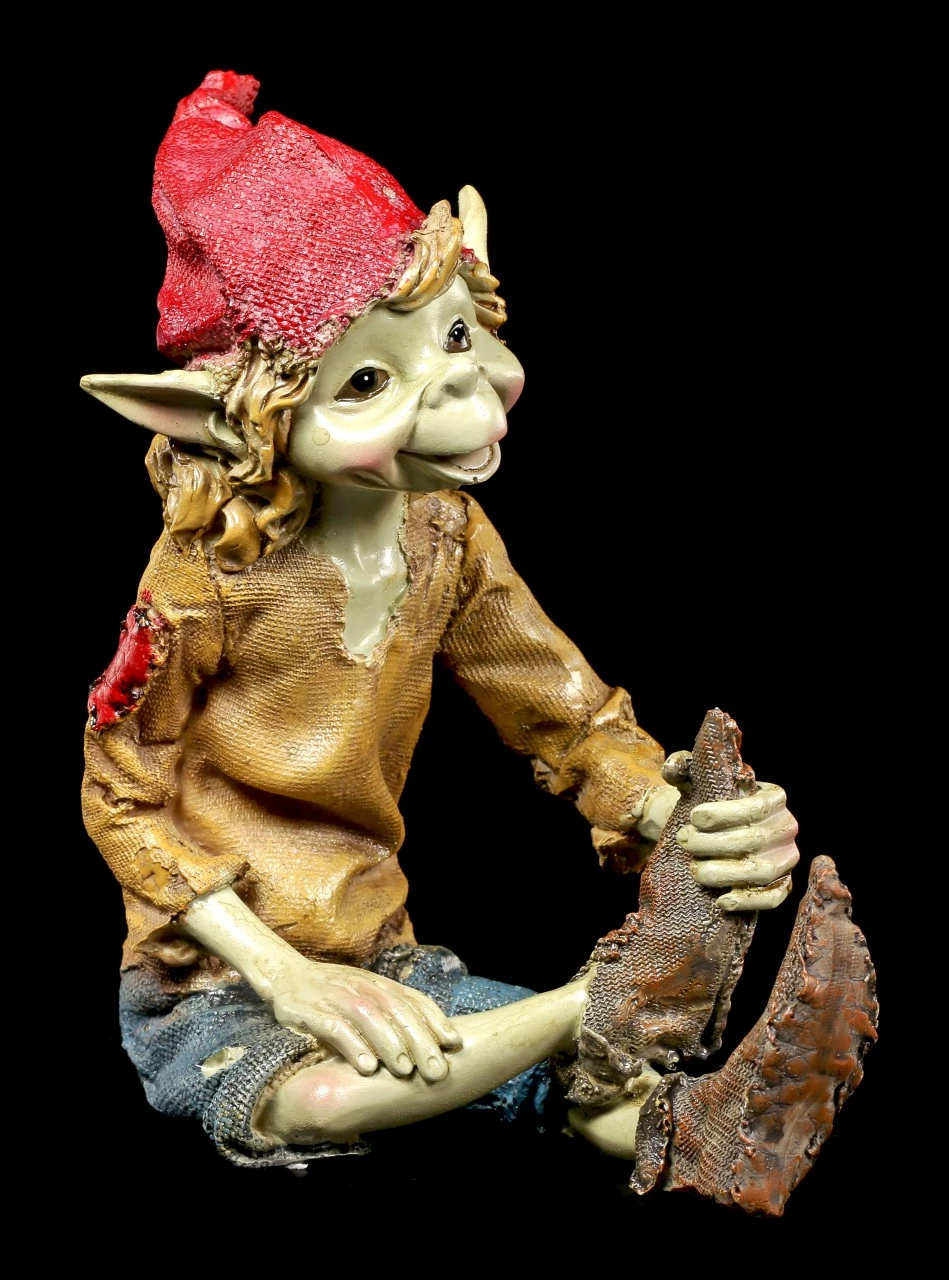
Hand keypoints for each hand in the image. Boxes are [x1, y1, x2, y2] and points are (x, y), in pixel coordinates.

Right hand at [271, 960, 460, 1081]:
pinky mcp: (312, 1010)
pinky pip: (336, 1028)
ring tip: (405, 1070)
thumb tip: (428, 1040)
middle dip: (420, 1041)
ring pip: (370, 1017)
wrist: (286, 975)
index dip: (435, 1020)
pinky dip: (353, 1046)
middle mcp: (362, 986)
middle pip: (397, 1011)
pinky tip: (367, 1067)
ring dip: (390, 1044)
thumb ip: (389, 1011)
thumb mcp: (364, 994)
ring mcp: (337, 996)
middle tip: (436, 1069)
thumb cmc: (333, 990)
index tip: (453, 1043)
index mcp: (378, 984)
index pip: (413, 999)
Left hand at [673, 768, 798, 910]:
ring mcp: (786, 858)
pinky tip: (721, 900)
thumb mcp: (695, 781)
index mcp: (773, 798)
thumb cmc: (706, 804)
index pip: (757, 807)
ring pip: (762, 871)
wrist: (712, 834)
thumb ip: (682, 768)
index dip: (725, 814)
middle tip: (684, 841)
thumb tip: (671, 769)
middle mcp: (786, 828)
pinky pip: (772, 897)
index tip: (694, 817)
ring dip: (724, 873)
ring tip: (695, 869)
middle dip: (713, 843)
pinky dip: (747, 901)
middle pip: (754, 840)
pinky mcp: (781, 885)